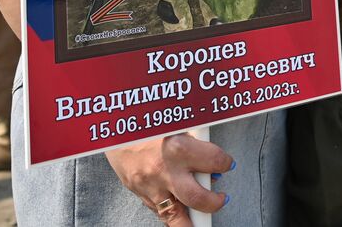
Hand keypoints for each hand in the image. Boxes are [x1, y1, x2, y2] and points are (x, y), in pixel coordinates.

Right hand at [106, 134, 232, 224]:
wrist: (114, 130)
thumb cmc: (148, 124)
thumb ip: (196, 140)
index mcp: (178, 147)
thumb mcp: (176, 123)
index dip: (225, 163)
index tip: (227, 164)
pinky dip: (173, 212)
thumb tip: (211, 159)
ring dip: (193, 221)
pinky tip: (181, 207)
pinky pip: (161, 211)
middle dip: (214, 203)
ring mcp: (151, 186)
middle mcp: (165, 171)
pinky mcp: (140, 194)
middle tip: (220, 198)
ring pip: (176, 216)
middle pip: (198, 199)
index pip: (214, 161)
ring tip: (202, 216)